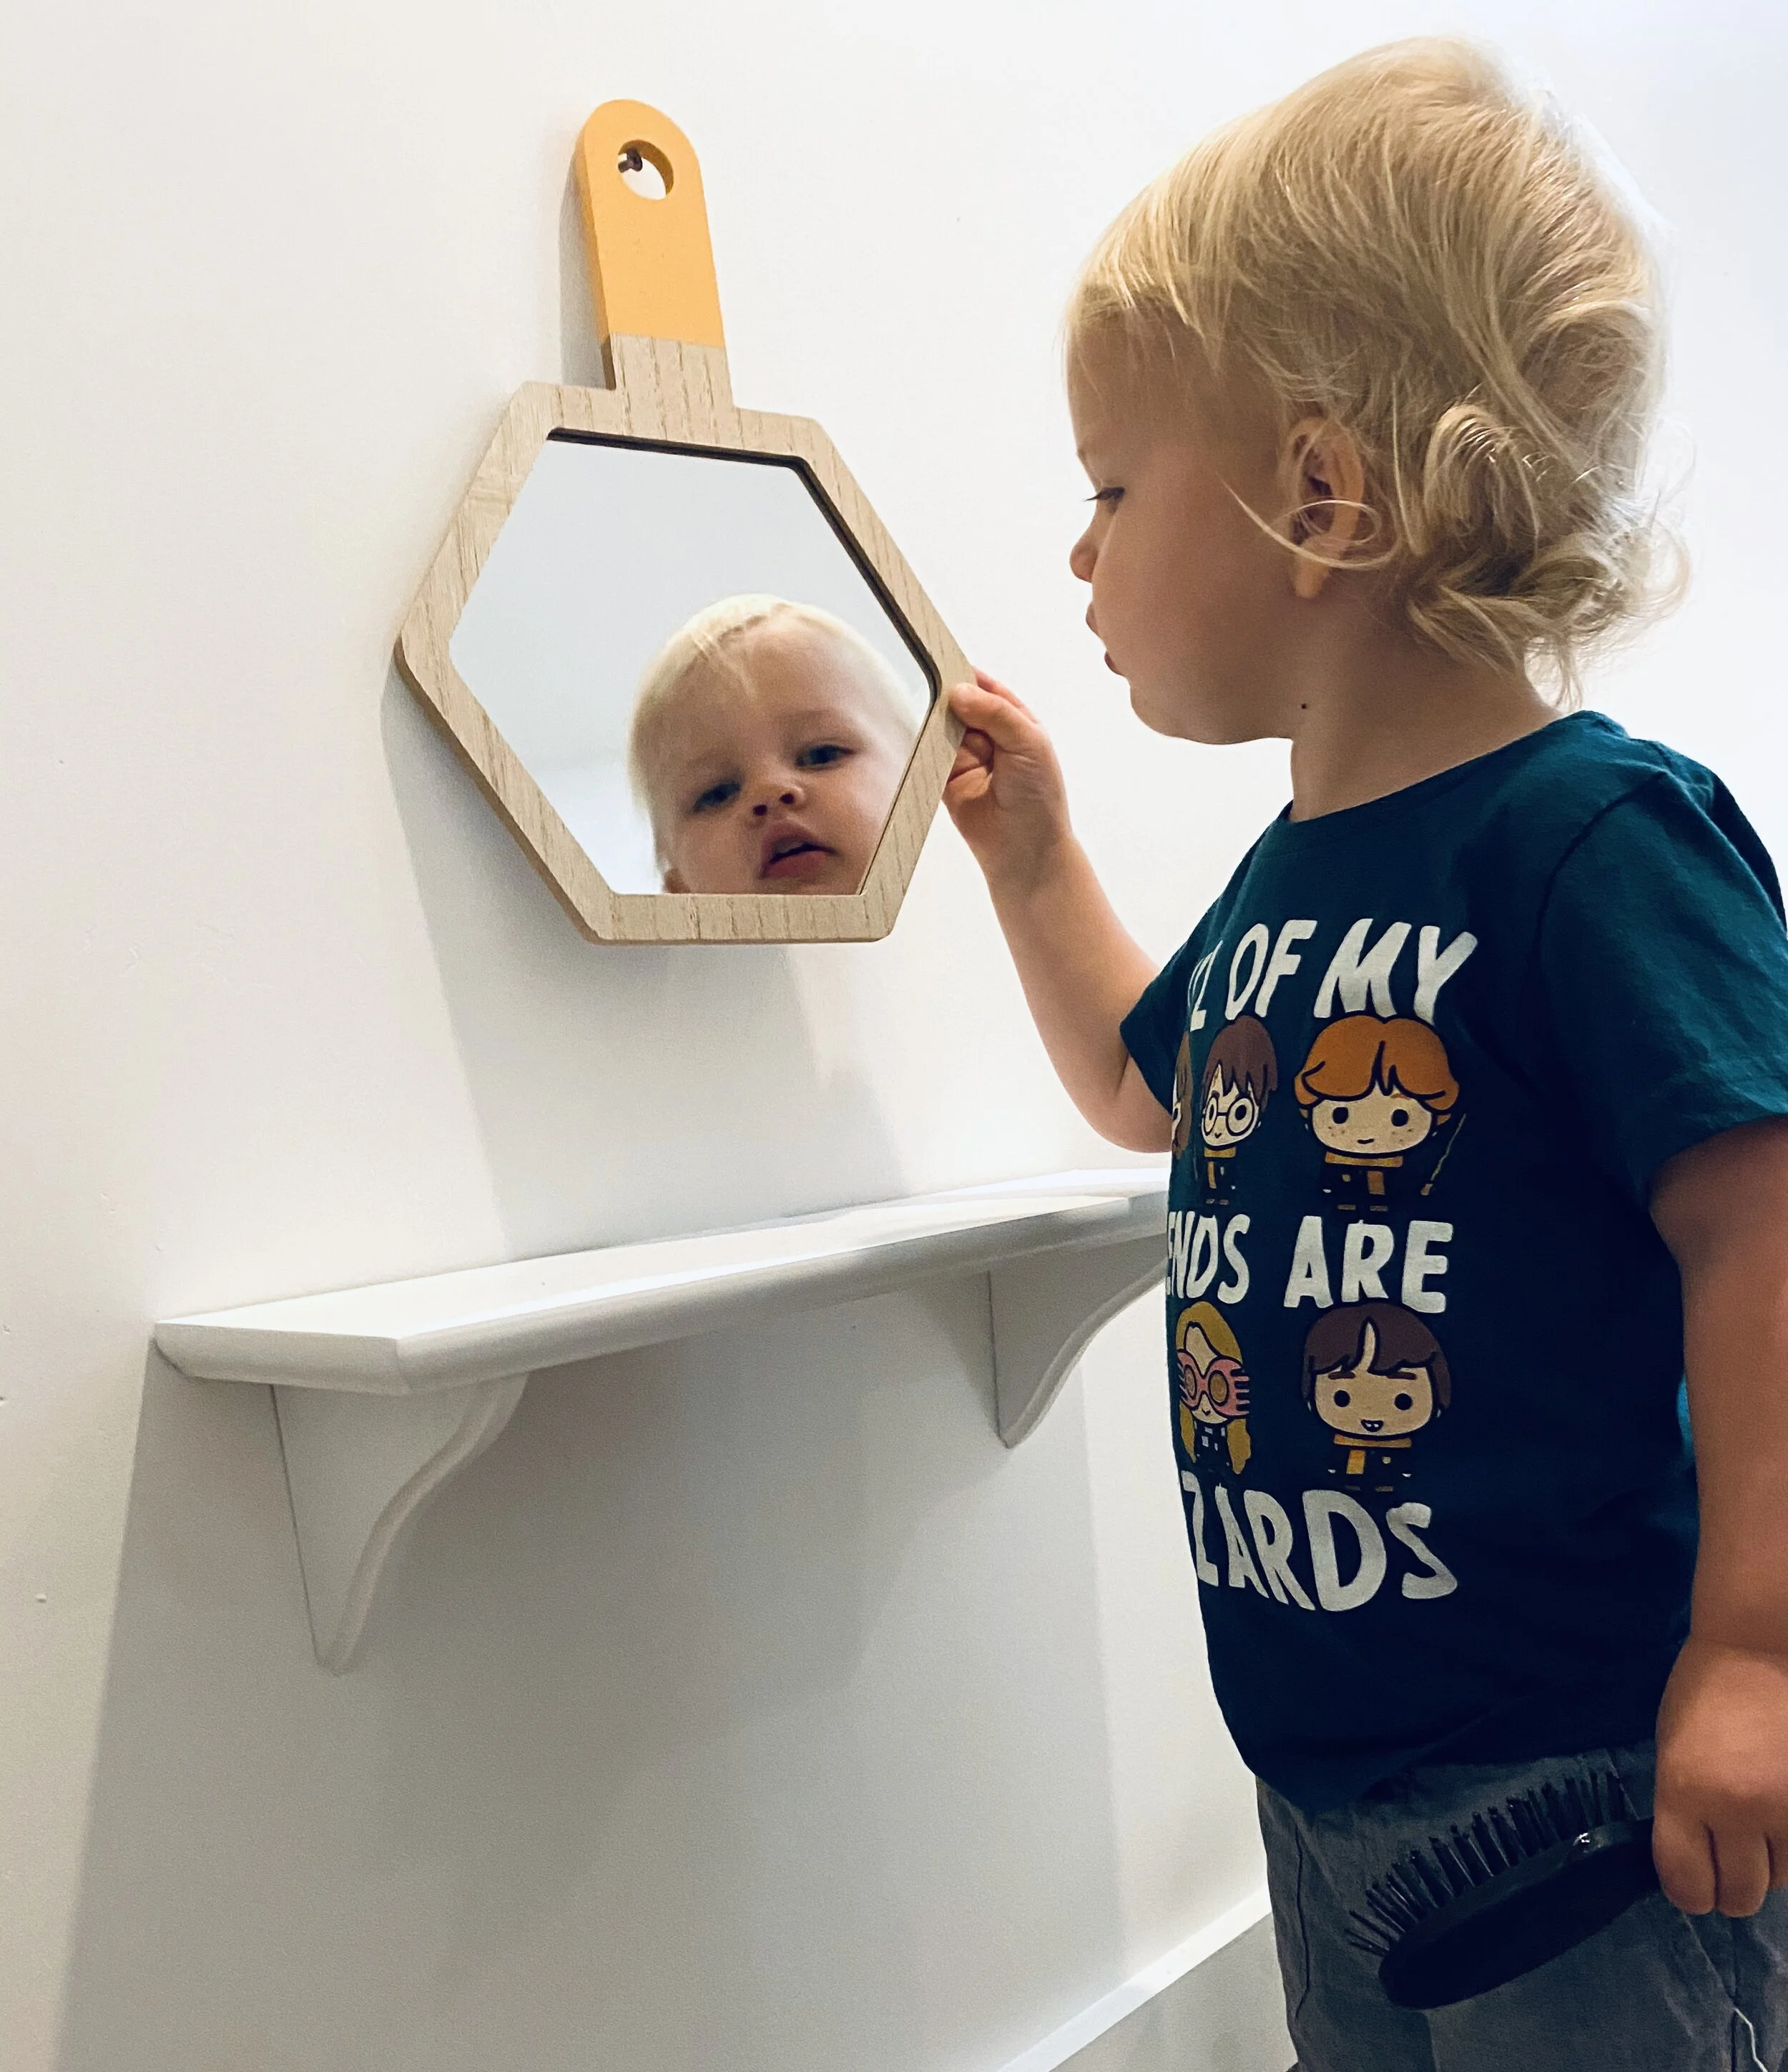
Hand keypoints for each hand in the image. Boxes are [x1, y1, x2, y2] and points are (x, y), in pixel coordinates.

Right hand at [944, 671, 1071, 892]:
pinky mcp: (945, 779)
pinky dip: (923, 750)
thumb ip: (996, 713)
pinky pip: (929, 757)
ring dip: (934, 725)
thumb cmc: (1039, 798)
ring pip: (941, 729)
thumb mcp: (1028, 743)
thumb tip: (959, 691)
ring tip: (925, 717)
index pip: (986, 688)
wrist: (1024, 851)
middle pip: (959, 705)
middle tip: (928, 688)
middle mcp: (989, 736)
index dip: (966, 675)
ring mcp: (966, 758)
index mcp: (1015, 721)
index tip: (942, 659)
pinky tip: (917, 740)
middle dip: (945, 699)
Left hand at [1653, 1636, 1787, 1914]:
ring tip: (1763, 1825)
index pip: (1685, 1883)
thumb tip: (1693, 1867)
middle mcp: (1737, 1809)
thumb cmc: (1706, 1693)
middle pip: (1739, 1894)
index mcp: (1685, 1791)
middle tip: (1732, 1862)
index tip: (1695, 1886)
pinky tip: (1784, 1818)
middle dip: (1732, 1887)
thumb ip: (1680, 1811)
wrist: (1761, 1648)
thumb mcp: (1672, 1752)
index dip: (1690, 1894)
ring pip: (1782, 1882)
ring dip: (1771, 1864)